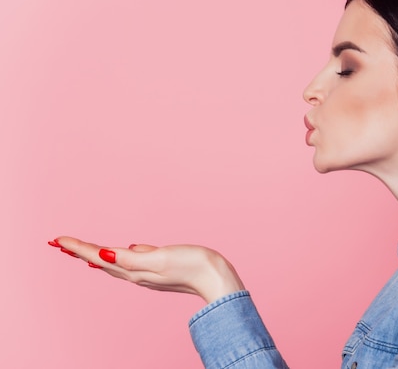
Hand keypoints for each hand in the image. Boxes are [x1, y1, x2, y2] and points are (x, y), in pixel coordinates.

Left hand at [49, 236, 244, 303]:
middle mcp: (136, 273)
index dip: (77, 248)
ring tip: (80, 249)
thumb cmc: (192, 266)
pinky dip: (116, 257)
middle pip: (100, 261)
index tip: (57, 240)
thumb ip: (133, 258)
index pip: (98, 256)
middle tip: (60, 243)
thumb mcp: (161, 258)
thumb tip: (103, 256)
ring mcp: (147, 273)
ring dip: (94, 255)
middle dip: (79, 251)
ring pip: (113, 263)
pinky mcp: (157, 269)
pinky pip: (128, 263)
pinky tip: (118, 253)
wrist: (217, 279)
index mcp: (134, 269)